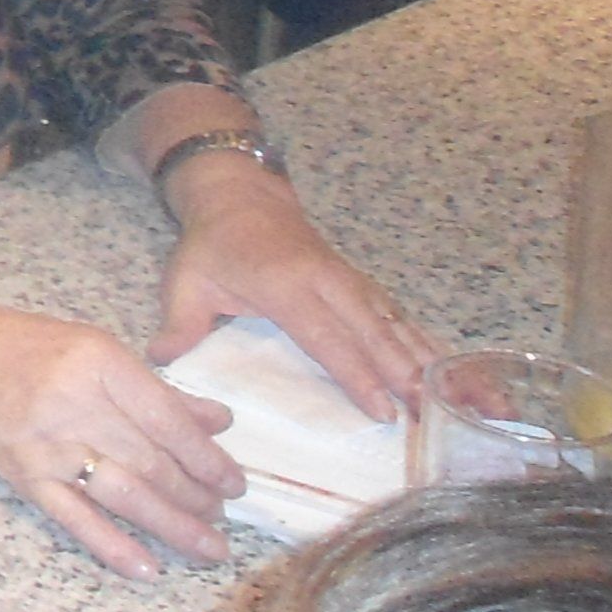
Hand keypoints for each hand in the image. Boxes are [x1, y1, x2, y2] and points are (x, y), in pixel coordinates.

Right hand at [0, 303, 237, 579]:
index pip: (167, 421)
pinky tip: (148, 569)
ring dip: (173, 525)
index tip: (234, 483)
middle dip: (197, 496)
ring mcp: (46, 445)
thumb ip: (158, 391)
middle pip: (151, 462)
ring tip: (209, 546)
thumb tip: (219, 422)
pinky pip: (75, 519)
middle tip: (222, 515)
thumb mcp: (98, 351)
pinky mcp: (25, 477)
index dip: (207, 458)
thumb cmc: (31, 350)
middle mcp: (72, 403)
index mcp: (97, 362)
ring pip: (124, 494)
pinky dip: (113, 546)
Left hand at [146, 161, 428, 421]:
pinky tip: (447, 370)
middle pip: (372, 332)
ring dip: (423, 360)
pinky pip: (397, 314)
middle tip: (429, 415)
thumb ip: (180, 323)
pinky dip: (423, 340)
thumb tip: (162, 361)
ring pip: (393, 323)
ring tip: (448, 400)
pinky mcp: (361, 282)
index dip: (355, 373)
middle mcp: (327, 281)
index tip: (381, 409)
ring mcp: (349, 279)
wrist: (240, 196)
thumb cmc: (212, 246)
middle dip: (403, 374)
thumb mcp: (185, 280)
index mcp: (285, 285)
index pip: (326, 335)